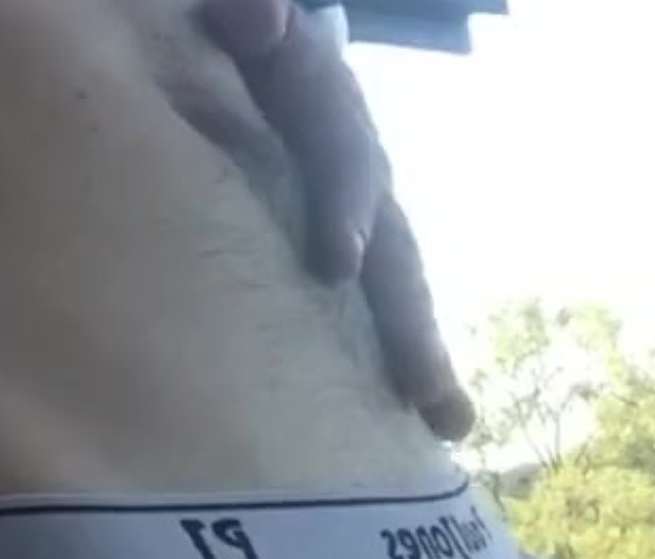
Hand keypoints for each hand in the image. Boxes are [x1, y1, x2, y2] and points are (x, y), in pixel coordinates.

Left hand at [202, 0, 474, 440]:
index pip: (345, 154)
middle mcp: (347, 160)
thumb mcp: (234, 15)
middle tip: (427, 394)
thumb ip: (248, 6)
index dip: (348, 204)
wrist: (219, 48)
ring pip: (388, 281)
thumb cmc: (207, 34)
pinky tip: (417, 419)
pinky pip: (360, 303)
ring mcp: (341, 206)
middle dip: (406, 318)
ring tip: (446, 421)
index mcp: (320, 103)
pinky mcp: (322, 244)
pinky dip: (387, 355)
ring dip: (413, 349)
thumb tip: (262, 19)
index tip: (339, 264)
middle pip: (390, 241)